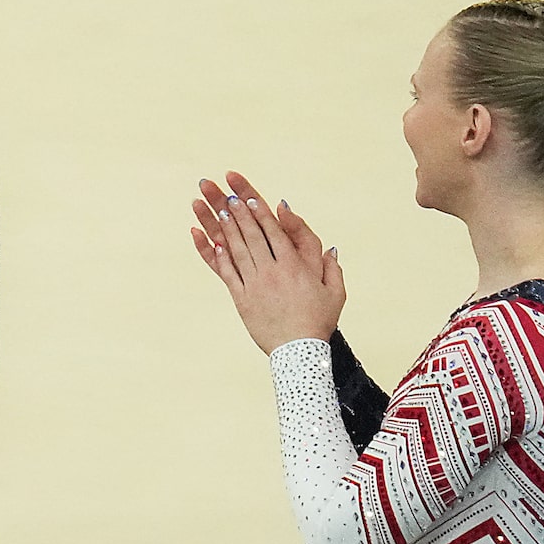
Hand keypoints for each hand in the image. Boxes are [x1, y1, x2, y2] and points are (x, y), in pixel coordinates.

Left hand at [190, 171, 345, 353]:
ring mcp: (255, 284)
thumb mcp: (335, 291)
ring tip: (215, 208)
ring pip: (237, 249)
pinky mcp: (241, 297)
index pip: (274, 232)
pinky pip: (226, 271)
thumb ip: (331, 266)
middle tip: (225, 193)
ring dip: (225, 227)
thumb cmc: (319, 320)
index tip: (248, 196)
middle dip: (238, 212)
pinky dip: (216, 254)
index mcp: (295, 267)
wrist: (299, 350)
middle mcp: (272, 271)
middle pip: (252, 235)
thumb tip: (331, 247)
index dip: (260, 213)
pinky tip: (208, 239)